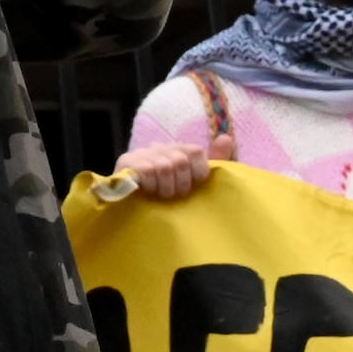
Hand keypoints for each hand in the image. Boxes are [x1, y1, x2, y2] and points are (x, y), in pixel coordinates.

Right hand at [117, 133, 232, 199]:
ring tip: (161, 196)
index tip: (193, 188)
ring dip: (165, 188)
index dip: (197, 173)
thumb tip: (225, 138)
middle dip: (181, 185)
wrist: (134, 213)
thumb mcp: (196, 182)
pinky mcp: (127, 161)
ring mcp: (143, 153)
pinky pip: (146, 171)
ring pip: (165, 167)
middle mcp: (162, 147)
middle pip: (181, 161)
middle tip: (175, 196)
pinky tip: (148, 192)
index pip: (195, 152)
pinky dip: (151, 185)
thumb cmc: (171, 198)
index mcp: (180, 150)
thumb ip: (216, 161)